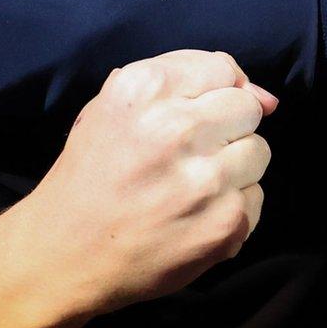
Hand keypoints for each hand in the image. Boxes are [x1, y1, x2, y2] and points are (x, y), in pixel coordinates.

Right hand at [0, 51, 276, 319]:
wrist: (59, 258)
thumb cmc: (89, 177)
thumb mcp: (112, 108)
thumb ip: (184, 82)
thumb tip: (267, 96)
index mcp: (144, 89)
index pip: (224, 68)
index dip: (217, 92)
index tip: (197, 117)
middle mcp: (177, 127)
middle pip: (248, 108)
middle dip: (227, 130)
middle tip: (189, 157)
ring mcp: (205, 178)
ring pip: (259, 151)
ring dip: (234, 169)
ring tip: (191, 189)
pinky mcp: (225, 221)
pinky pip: (257, 197)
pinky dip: (232, 208)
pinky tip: (194, 219)